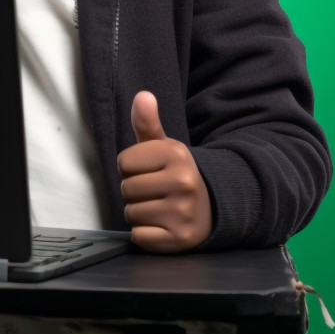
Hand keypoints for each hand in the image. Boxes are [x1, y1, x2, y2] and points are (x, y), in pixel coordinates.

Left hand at [117, 90, 212, 252]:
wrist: (210, 209)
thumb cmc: (176, 175)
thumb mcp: (165, 148)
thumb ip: (147, 123)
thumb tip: (142, 95)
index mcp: (177, 154)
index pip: (124, 162)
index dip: (132, 168)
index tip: (151, 171)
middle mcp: (183, 182)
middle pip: (126, 188)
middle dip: (135, 191)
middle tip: (156, 192)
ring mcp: (182, 212)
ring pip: (131, 213)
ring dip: (140, 213)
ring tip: (160, 207)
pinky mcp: (179, 238)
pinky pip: (139, 236)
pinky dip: (145, 233)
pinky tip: (162, 225)